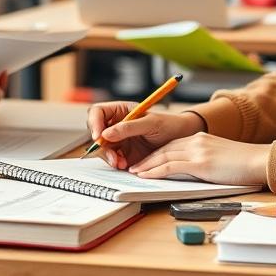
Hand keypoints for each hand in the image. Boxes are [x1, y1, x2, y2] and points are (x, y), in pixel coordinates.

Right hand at [86, 102, 203, 170]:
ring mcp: (119, 140)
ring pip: (102, 148)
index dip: (94, 122)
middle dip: (101, 144)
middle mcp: (116, 125)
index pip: (98, 112)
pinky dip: (115, 163)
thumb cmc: (168, 124)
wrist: (181, 140)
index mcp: (120, 111)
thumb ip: (128, 127)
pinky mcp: (123, 154)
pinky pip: (112, 159)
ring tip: (120, 162)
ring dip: (108, 156)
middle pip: (96, 132)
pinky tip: (124, 165)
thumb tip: (106, 133)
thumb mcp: (150, 123)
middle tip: (110, 153)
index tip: (98, 135)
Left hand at [127, 132, 270, 186]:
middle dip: (146, 159)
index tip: (144, 161)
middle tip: (133, 167)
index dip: (155, 153)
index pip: (171, 145)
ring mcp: (197, 151)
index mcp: (200, 138)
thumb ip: (203, 159)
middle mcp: (196, 141)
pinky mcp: (200, 163)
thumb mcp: (219, 156)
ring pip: (163, 156)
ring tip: (135, 172)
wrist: (261, 161)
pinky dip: (155, 171)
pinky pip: (170, 166)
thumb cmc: (245, 164)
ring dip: (146, 165)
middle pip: (163, 149)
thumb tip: (191, 169)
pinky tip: (146, 176)